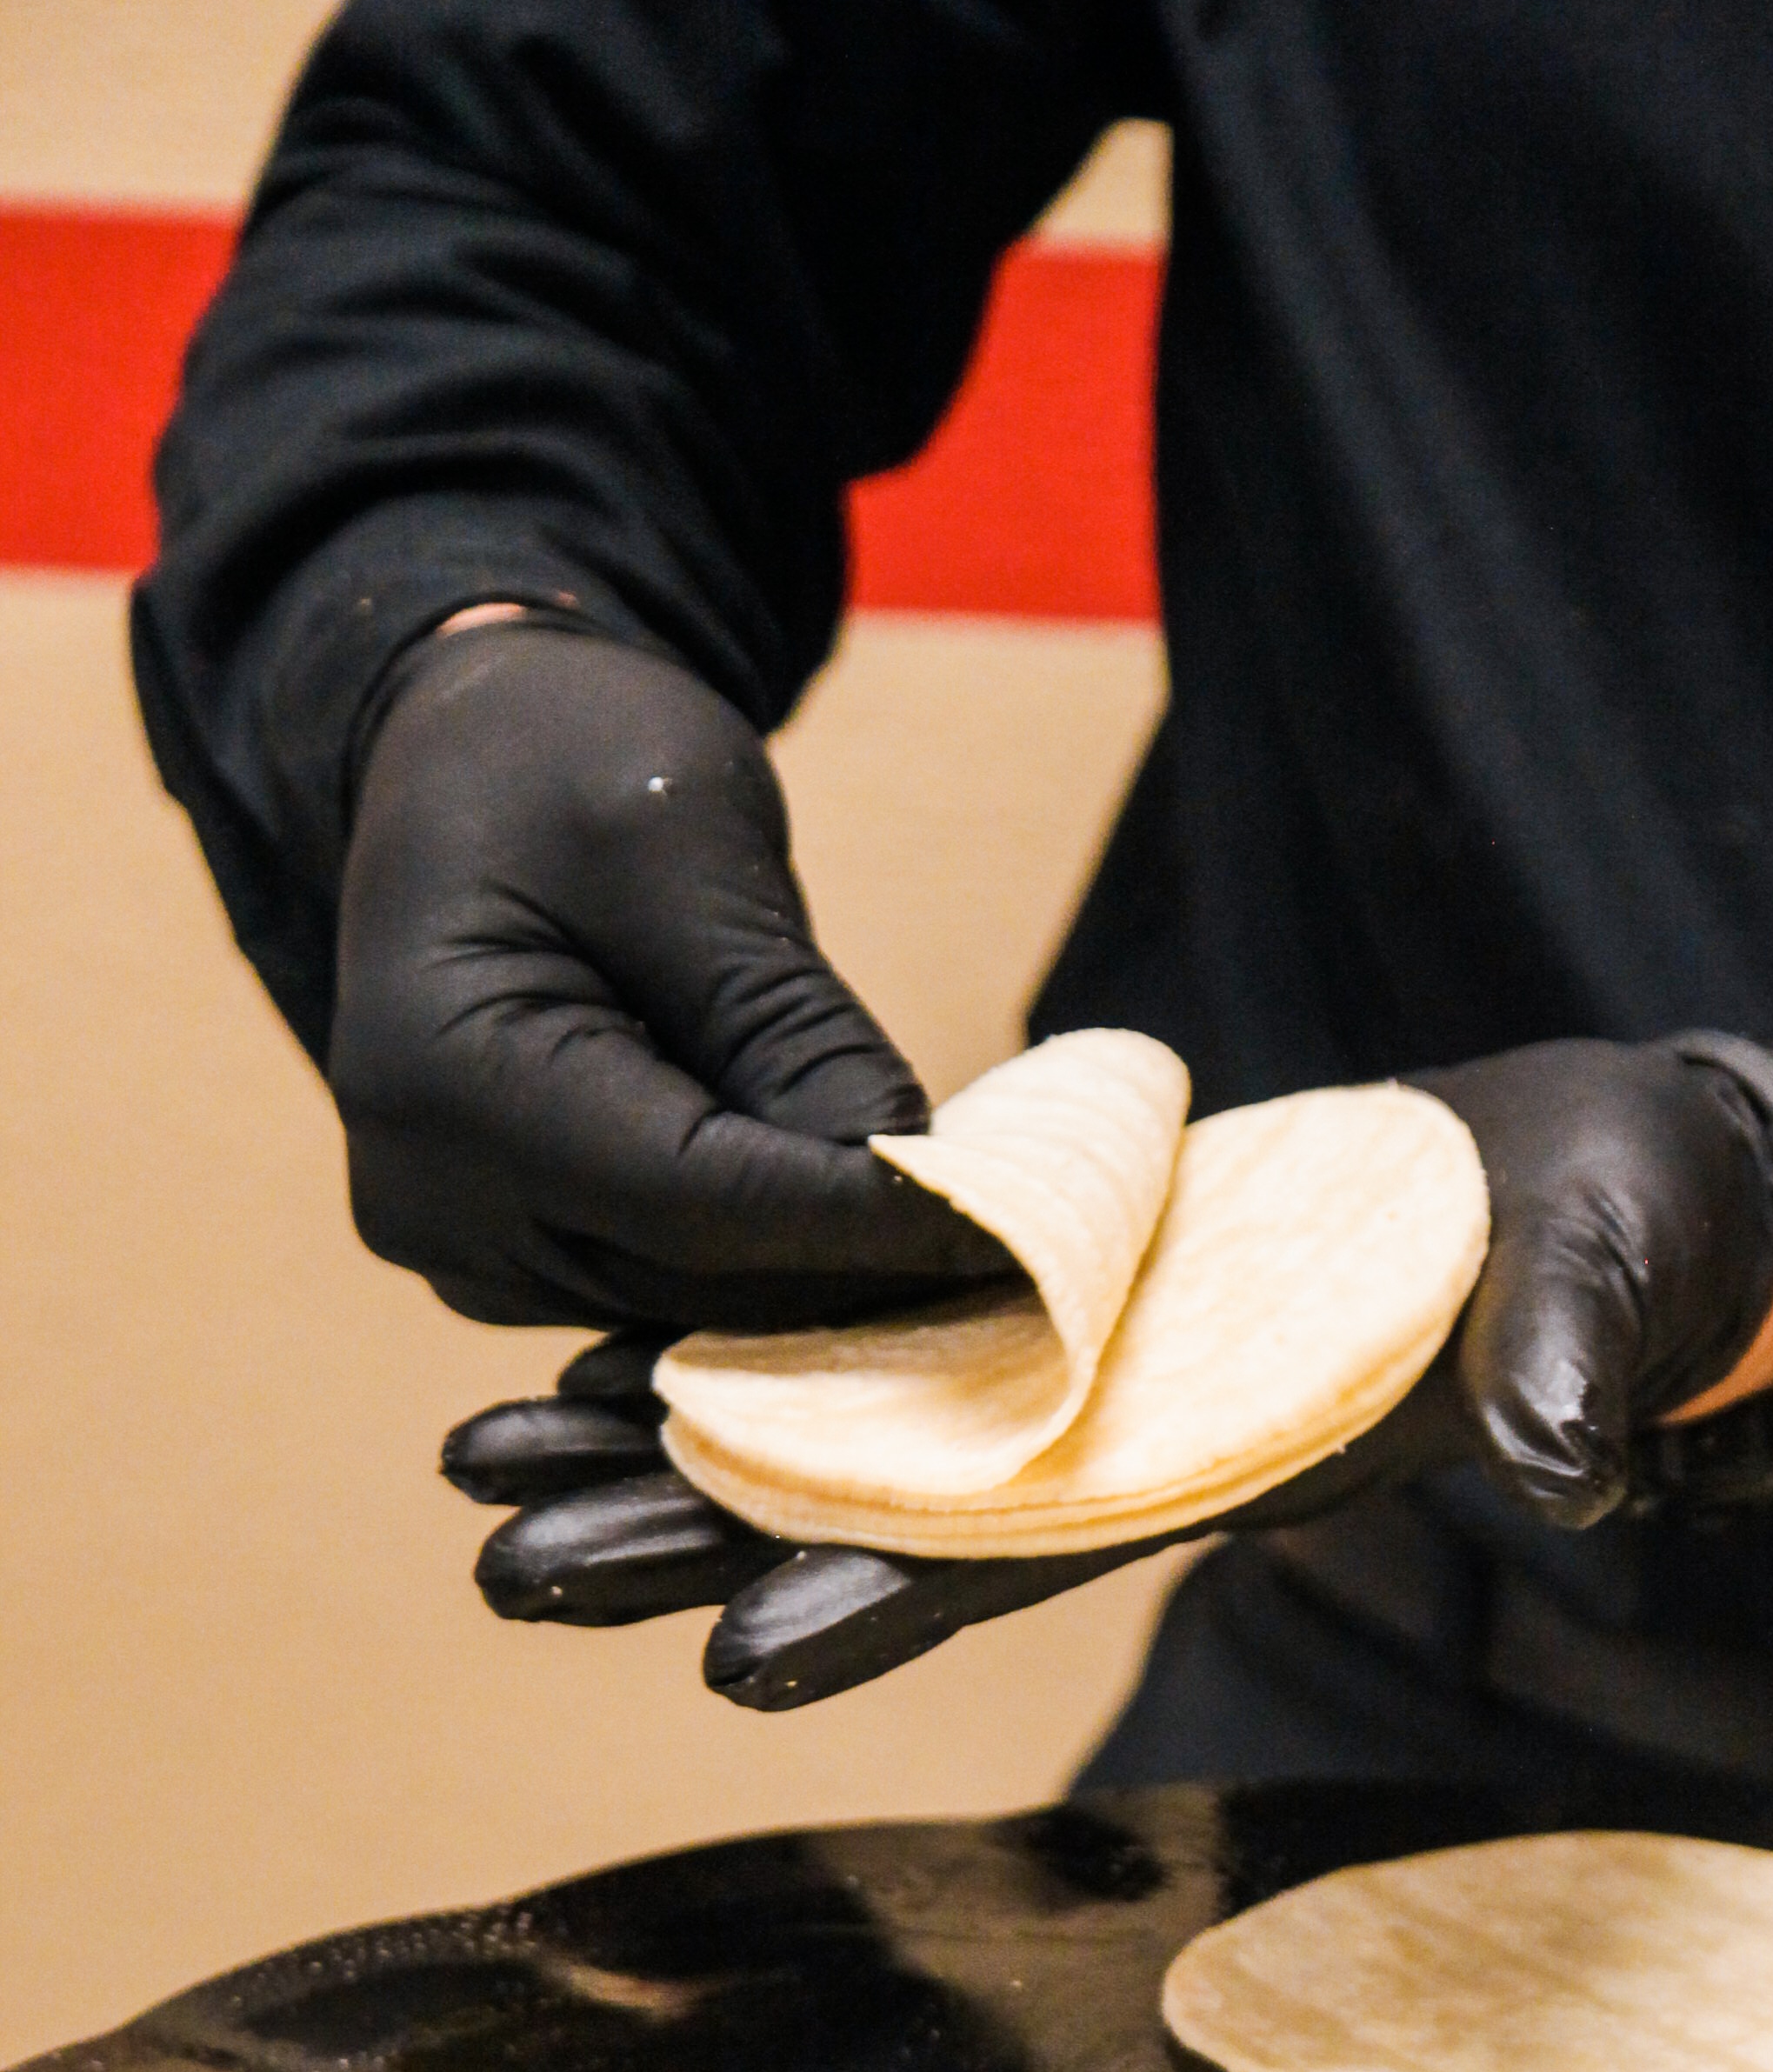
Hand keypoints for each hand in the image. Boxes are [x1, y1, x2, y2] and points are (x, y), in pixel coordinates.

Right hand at [333, 618, 996, 1331]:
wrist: (471, 760)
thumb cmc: (569, 757)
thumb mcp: (688, 845)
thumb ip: (789, 1029)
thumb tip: (919, 1193)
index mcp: (439, 1081)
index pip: (694, 1201)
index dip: (867, 1227)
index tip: (1025, 1238)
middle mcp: (430, 1202)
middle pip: (697, 1282)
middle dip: (868, 1269)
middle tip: (1045, 1257)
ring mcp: (466, 1251)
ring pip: (697, 1314)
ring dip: (837, 1283)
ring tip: (980, 1240)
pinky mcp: (516, 1267)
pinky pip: (674, 1296)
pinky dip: (782, 1270)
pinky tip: (882, 1229)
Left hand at [450, 1030, 1772, 1704]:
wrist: (1622, 1192)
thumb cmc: (1636, 1242)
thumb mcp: (1619, 1286)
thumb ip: (1581, 1369)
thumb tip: (1571, 1456)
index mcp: (1239, 1458)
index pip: (1042, 1552)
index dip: (893, 1604)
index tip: (734, 1664)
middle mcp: (1138, 1445)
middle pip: (887, 1518)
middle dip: (701, 1546)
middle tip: (503, 1560)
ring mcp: (1106, 1385)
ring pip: (857, 1438)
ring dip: (675, 1456)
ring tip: (492, 1462)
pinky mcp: (1091, 1310)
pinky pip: (893, 1339)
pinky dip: (754, 1341)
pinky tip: (613, 1348)